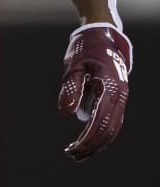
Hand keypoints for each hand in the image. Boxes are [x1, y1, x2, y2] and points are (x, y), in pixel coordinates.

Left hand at [57, 22, 131, 160]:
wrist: (102, 33)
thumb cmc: (85, 46)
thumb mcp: (73, 64)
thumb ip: (71, 87)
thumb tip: (66, 114)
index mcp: (110, 86)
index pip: (101, 121)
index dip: (88, 139)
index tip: (73, 149)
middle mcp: (120, 94)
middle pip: (109, 129)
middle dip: (92, 145)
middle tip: (73, 154)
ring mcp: (121, 96)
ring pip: (113, 127)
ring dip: (97, 142)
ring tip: (77, 151)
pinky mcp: (117, 96)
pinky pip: (112, 119)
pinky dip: (101, 132)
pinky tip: (86, 139)